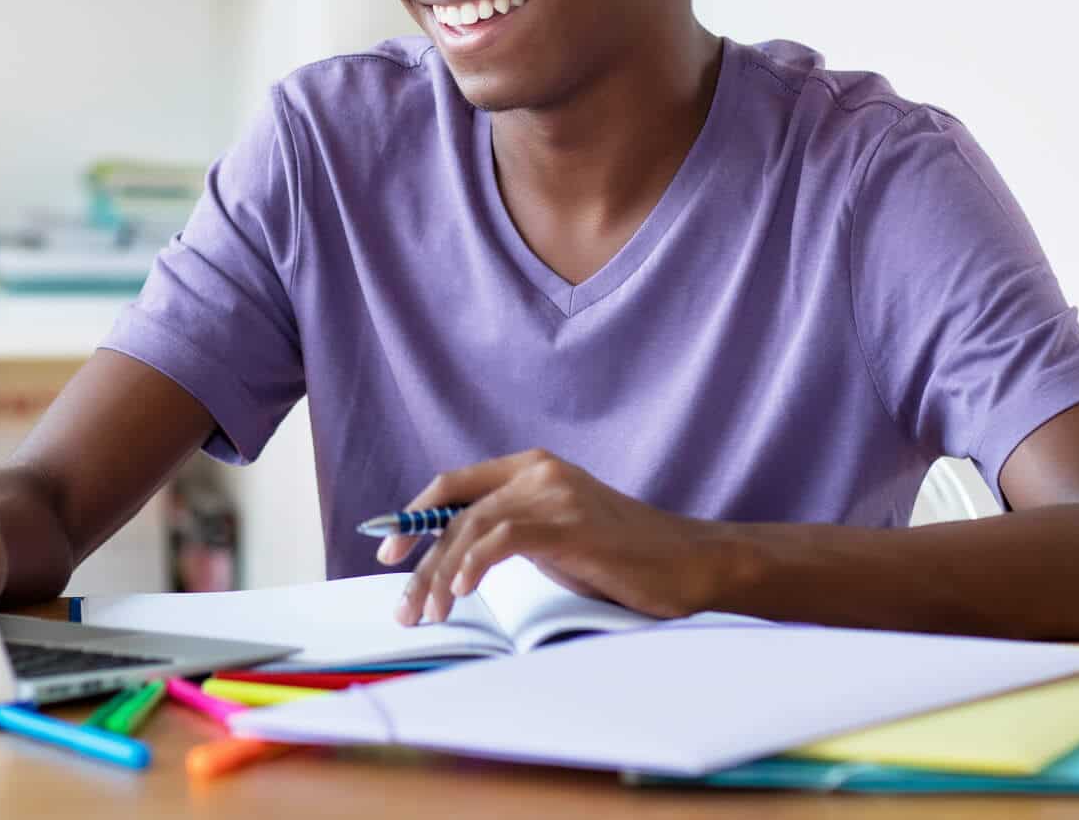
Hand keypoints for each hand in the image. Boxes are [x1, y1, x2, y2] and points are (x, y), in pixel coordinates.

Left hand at [376, 449, 723, 625]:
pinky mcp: (569, 522)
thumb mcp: (553, 536)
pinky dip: (475, 563)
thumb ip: (509, 532)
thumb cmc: (621, 558)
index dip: (413, 517)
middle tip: (404, 608)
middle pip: (456, 512)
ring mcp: (554, 492)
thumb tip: (451, 558)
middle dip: (421, 562)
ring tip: (429, 612)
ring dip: (442, 575)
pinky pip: (505, 538)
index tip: (389, 554)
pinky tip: (463, 592)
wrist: (690, 564)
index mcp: (529, 467)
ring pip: (472, 528)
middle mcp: (537, 470)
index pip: (453, 485)